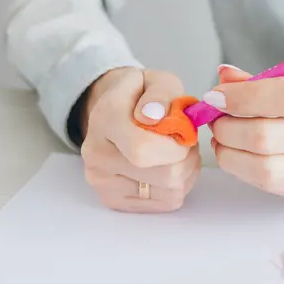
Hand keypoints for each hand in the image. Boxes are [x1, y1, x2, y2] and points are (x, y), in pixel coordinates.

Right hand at [79, 68, 200, 212]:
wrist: (114, 113)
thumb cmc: (141, 97)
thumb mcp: (157, 81)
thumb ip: (161, 93)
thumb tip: (154, 116)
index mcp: (105, 119)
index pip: (143, 149)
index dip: (176, 146)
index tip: (183, 134)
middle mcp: (97, 155)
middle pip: (164, 175)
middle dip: (186, 158)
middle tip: (184, 142)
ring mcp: (103, 183)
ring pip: (169, 191)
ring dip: (186, 171)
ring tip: (176, 153)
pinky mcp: (114, 201)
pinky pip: (166, 202)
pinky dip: (178, 186)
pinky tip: (169, 168)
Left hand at [206, 64, 283, 203]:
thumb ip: (270, 80)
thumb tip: (223, 78)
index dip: (242, 98)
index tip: (216, 95)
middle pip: (268, 138)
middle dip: (228, 128)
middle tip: (217, 118)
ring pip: (266, 171)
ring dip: (230, 155)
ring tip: (224, 139)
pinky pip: (272, 186)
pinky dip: (245, 170)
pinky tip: (241, 155)